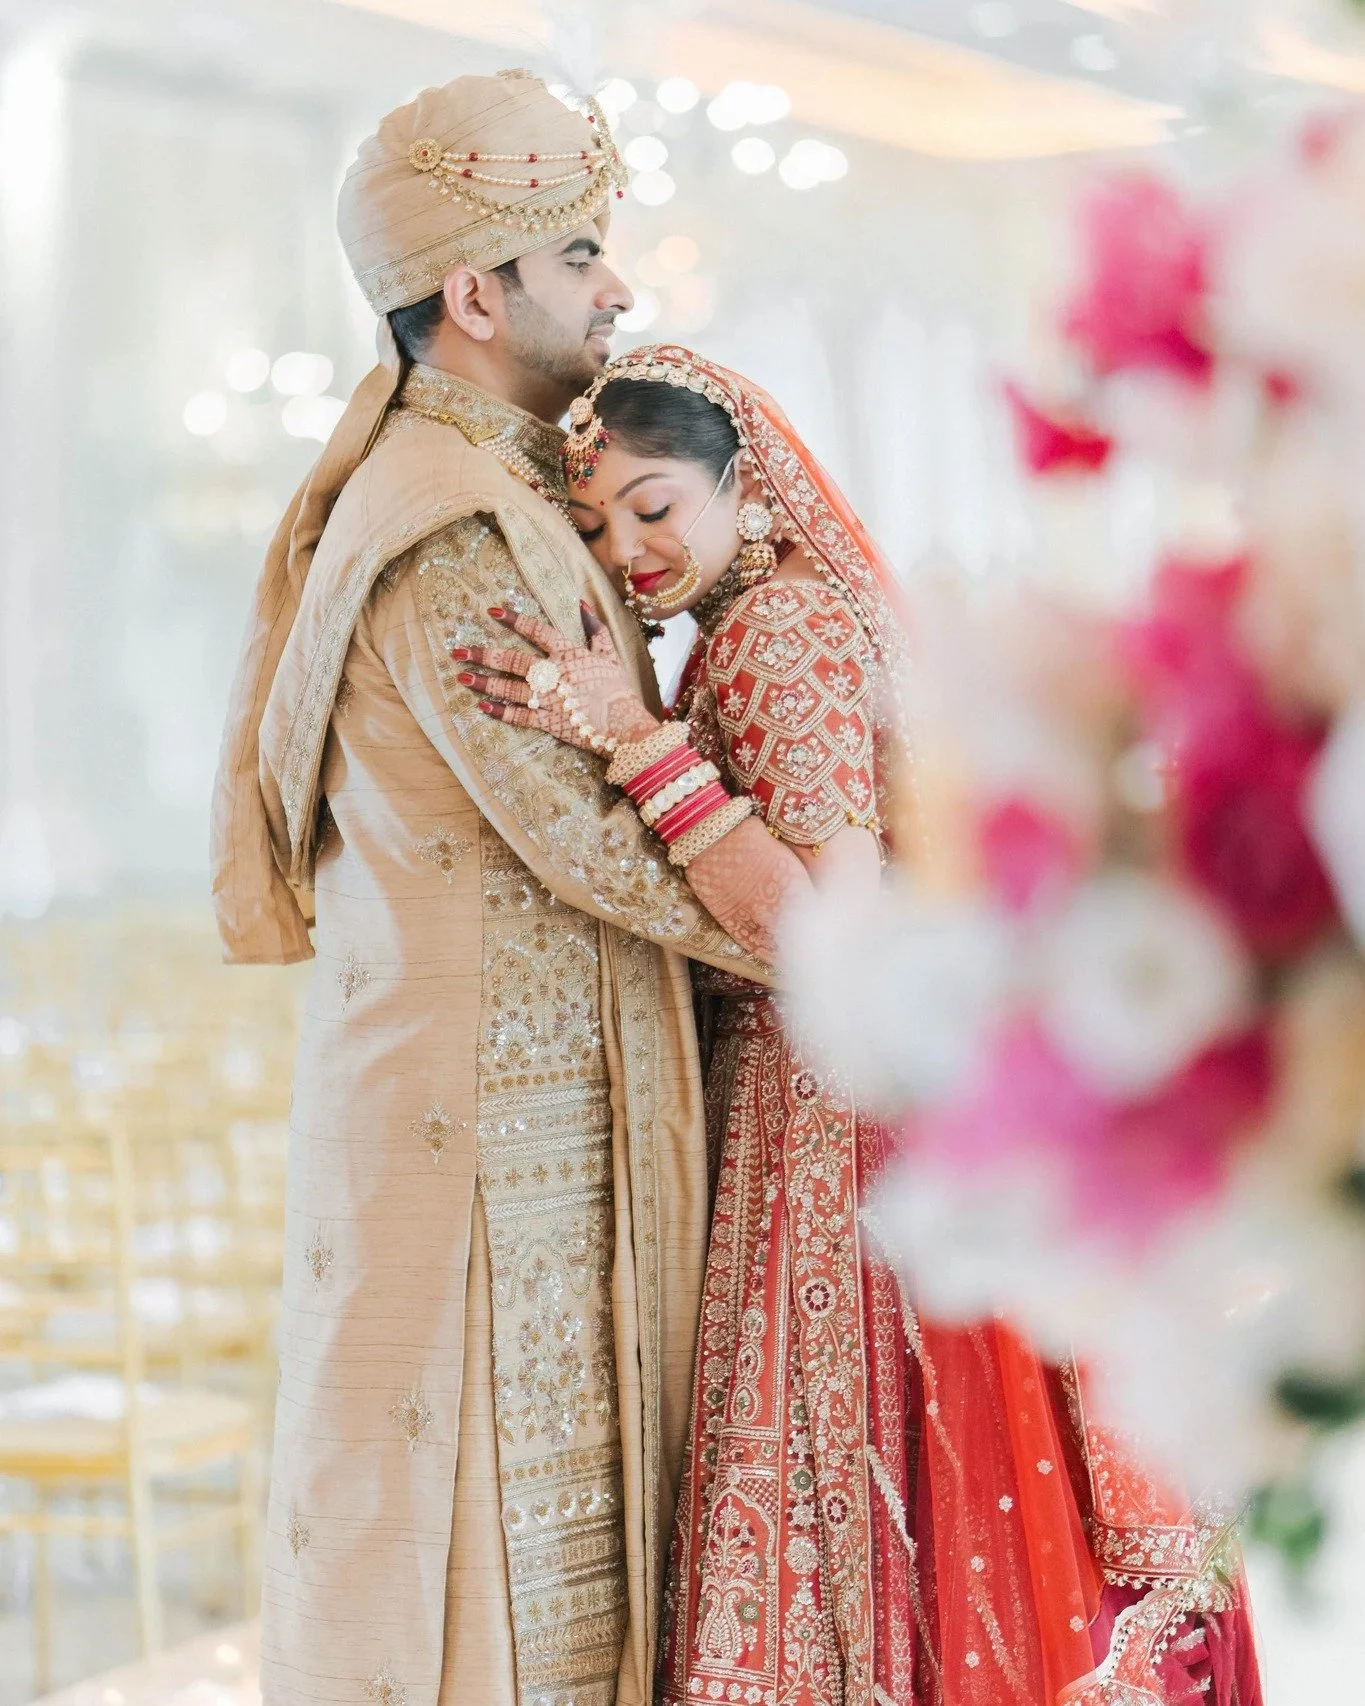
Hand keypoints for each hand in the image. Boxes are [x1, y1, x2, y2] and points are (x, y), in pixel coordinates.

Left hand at [453, 603, 659, 753]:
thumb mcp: (610, 653)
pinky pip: (518, 715)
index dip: (513, 620)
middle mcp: (552, 674)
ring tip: (463, 678)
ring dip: (484, 683)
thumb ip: (595, 628)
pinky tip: (483, 706)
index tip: (492, 612)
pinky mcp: (547, 721)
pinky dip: (500, 712)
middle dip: (483, 655)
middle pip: (511, 660)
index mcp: (567, 653)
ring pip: (508, 688)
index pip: (535, 630)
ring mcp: (547, 699)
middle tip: (458, 652)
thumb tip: (581, 603)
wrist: (624, 724)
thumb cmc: (618, 688)